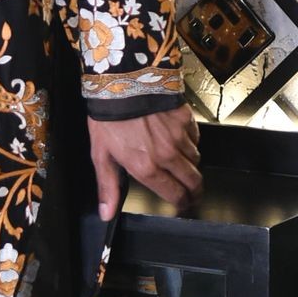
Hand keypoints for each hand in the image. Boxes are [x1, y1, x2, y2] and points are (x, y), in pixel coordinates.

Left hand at [89, 106, 202, 221]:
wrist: (121, 82)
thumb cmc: (109, 118)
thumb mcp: (101, 155)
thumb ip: (108, 186)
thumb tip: (106, 214)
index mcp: (146, 168)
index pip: (175, 195)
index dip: (182, 203)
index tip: (183, 205)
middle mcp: (167, 156)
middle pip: (194, 182)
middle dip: (195, 191)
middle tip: (193, 193)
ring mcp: (180, 137)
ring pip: (196, 159)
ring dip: (191, 165)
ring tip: (181, 164)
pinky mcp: (186, 120)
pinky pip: (195, 138)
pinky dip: (190, 141)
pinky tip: (179, 139)